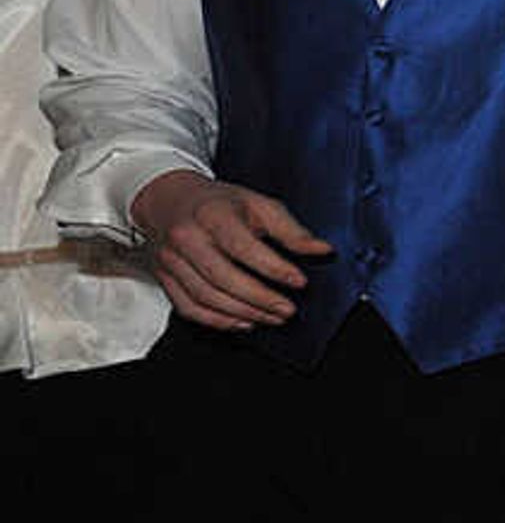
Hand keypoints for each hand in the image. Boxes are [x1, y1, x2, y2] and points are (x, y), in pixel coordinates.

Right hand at [130, 170, 328, 329]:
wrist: (170, 200)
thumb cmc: (219, 204)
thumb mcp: (259, 204)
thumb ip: (291, 230)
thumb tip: (323, 250)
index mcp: (211, 215)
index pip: (242, 247)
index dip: (273, 267)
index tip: (300, 281)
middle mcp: (186, 238)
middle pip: (222, 277)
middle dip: (260, 298)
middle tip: (288, 309)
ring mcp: (170, 260)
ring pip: (206, 297)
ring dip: (244, 312)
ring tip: (273, 317)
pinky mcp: (163, 277)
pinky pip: (189, 308)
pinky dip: (218, 321)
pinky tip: (244, 321)